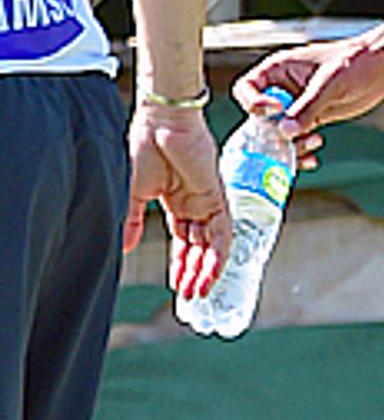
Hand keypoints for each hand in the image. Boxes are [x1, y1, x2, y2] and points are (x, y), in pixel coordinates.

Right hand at [125, 108, 232, 299]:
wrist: (161, 122)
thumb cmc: (145, 147)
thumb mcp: (133, 192)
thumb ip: (130, 220)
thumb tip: (124, 247)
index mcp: (176, 202)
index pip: (183, 241)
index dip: (181, 264)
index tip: (177, 285)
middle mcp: (196, 204)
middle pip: (200, 246)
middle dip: (194, 272)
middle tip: (191, 296)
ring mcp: (209, 201)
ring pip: (213, 244)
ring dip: (207, 269)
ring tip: (199, 292)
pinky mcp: (218, 197)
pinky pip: (223, 231)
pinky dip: (219, 254)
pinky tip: (212, 273)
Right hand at [233, 39, 383, 168]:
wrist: (381, 69)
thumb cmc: (355, 63)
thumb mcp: (330, 82)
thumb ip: (308, 106)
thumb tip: (285, 132)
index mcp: (277, 70)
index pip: (246, 88)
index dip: (253, 103)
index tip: (276, 110)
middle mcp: (281, 89)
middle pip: (259, 118)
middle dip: (271, 134)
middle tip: (290, 141)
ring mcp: (295, 106)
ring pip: (278, 134)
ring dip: (289, 147)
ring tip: (314, 141)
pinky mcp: (310, 120)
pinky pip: (296, 140)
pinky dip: (301, 152)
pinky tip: (313, 160)